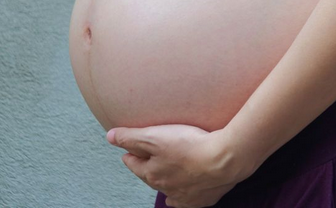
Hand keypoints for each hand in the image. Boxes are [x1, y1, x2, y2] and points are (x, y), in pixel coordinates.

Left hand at [107, 124, 251, 207]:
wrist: (225, 160)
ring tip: (165, 174)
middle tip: (147, 158)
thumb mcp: (155, 136)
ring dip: (165, 181)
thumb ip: (130, 137)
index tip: (129, 150)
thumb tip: (110, 136)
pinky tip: (184, 192)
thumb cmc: (190, 146)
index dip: (130, 153)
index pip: (134, 163)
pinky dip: (183, 195)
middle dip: (147, 168)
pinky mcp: (202, 199)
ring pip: (168, 190)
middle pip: (150, 177)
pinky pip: (188, 200)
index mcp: (151, 173)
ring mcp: (184, 196)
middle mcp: (165, 188)